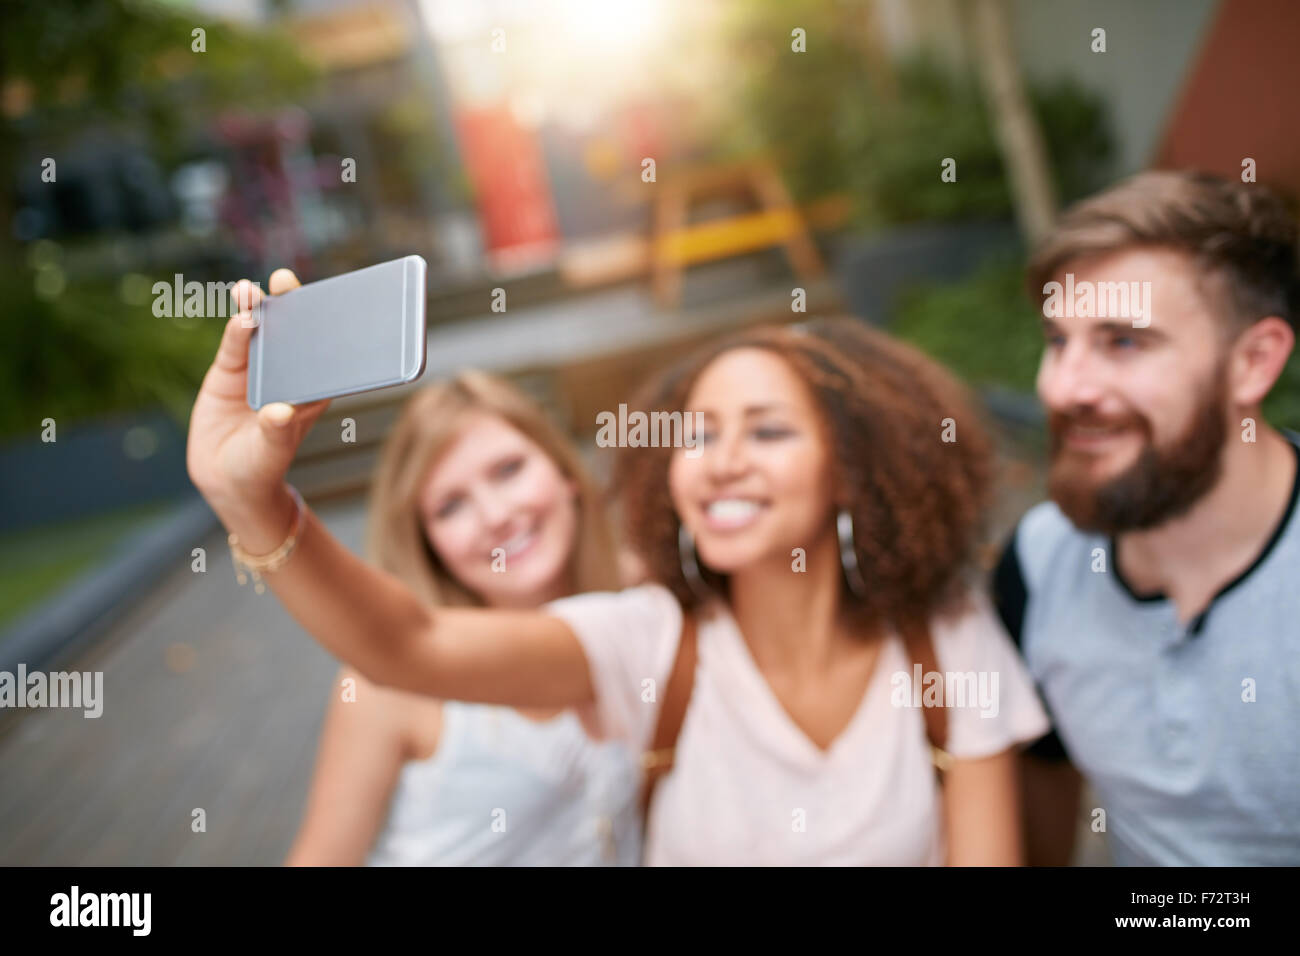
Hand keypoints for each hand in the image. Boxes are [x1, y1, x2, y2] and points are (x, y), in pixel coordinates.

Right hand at [186, 269, 330, 509]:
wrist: (227, 479)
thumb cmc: (261, 466)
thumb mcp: (271, 451)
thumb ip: (275, 431)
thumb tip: (278, 412)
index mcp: (311, 387)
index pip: (322, 349)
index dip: (325, 322)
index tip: (328, 299)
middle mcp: (288, 372)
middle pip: (292, 330)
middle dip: (289, 303)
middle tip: (286, 281)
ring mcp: (258, 368)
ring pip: (260, 331)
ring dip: (257, 308)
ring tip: (252, 291)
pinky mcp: (229, 371)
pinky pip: (234, 345)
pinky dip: (236, 329)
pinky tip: (239, 313)